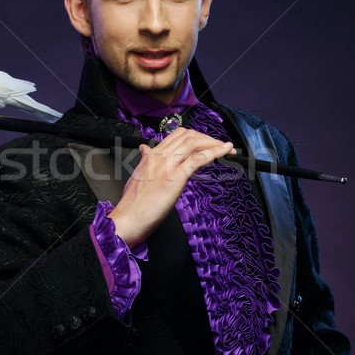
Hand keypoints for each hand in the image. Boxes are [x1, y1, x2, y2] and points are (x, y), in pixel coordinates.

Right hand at [107, 127, 235, 246]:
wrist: (127, 218)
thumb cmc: (133, 204)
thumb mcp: (137, 176)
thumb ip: (145, 161)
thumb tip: (145, 150)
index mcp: (151, 155)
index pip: (177, 135)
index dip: (196, 136)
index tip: (207, 143)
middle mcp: (160, 156)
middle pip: (188, 135)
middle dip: (208, 138)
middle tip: (220, 146)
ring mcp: (167, 165)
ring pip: (194, 143)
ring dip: (214, 143)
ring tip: (227, 149)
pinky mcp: (175, 177)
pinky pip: (198, 158)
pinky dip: (215, 152)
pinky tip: (224, 152)